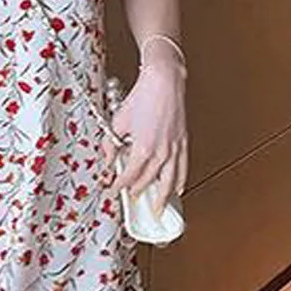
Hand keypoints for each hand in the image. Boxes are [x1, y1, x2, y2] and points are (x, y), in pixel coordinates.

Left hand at [100, 62, 188, 215]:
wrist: (164, 81)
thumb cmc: (143, 97)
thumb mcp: (118, 122)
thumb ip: (111, 144)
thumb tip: (107, 157)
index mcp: (143, 148)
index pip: (129, 176)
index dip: (119, 186)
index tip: (113, 190)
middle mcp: (161, 152)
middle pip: (148, 181)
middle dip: (138, 192)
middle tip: (132, 200)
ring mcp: (174, 148)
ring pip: (169, 180)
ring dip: (163, 197)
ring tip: (159, 209)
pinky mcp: (183, 141)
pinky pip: (183, 167)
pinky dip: (180, 181)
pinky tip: (177, 189)